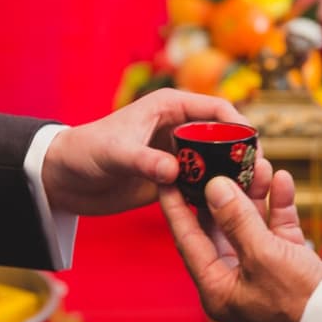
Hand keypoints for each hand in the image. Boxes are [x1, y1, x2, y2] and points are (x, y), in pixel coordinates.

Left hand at [42, 88, 248, 215]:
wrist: (64, 178)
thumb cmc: (85, 151)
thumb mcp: (116, 154)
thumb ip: (145, 161)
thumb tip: (173, 171)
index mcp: (169, 107)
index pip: (217, 110)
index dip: (239, 126)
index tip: (253, 148)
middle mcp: (178, 129)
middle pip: (223, 139)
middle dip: (242, 156)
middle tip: (258, 178)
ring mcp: (176, 156)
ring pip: (216, 165)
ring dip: (232, 179)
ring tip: (250, 198)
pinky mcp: (170, 181)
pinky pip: (200, 187)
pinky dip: (214, 196)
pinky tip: (226, 213)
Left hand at [159, 168, 321, 321]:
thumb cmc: (299, 299)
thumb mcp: (262, 255)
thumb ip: (235, 219)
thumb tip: (213, 186)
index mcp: (216, 288)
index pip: (187, 239)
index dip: (175, 207)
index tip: (166, 177)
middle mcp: (235, 281)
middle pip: (219, 227)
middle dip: (222, 192)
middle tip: (216, 160)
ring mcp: (263, 273)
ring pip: (250, 224)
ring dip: (253, 193)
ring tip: (257, 162)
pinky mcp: (290, 265)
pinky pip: (277, 229)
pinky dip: (279, 206)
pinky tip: (282, 179)